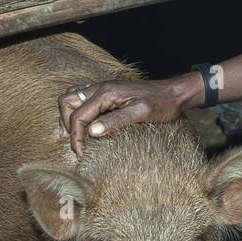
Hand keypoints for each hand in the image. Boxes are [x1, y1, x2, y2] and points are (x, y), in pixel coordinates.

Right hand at [58, 75, 199, 155]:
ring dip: (68, 116)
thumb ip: (116, 121)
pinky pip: (83, 99)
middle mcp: (100, 87)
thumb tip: (92, 132)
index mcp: (106, 93)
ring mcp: (103, 89)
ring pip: (72, 98)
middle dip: (66, 123)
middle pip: (67, 102)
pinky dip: (77, 111)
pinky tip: (84, 125)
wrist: (175, 93)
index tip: (80, 152)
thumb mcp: (141, 113)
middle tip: (75, 144)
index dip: (76, 136)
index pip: (79, 115)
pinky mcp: (108, 93)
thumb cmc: (162, 103)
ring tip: (72, 136)